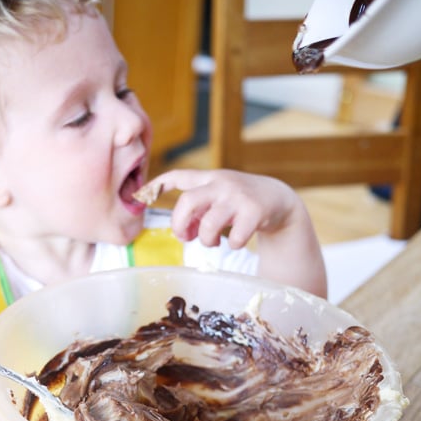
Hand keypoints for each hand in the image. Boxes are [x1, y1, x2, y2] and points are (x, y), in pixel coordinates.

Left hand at [151, 168, 298, 247]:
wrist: (279, 199)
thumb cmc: (240, 202)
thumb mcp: (218, 196)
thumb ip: (198, 209)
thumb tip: (182, 232)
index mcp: (209, 179)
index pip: (178, 176)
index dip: (158, 184)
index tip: (142, 194)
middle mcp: (221, 184)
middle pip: (187, 202)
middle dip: (180, 225)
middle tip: (184, 236)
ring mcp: (238, 197)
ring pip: (208, 225)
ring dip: (206, 240)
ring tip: (212, 242)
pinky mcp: (255, 211)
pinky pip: (234, 238)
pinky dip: (233, 245)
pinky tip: (237, 240)